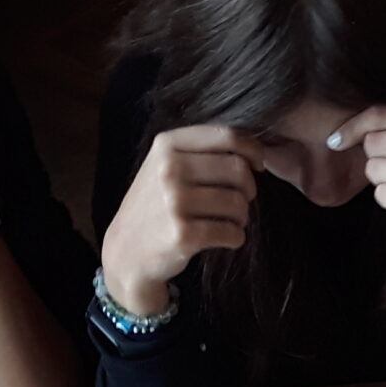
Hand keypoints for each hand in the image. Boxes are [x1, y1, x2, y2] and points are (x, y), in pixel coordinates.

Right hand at [100, 126, 266, 315]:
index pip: (227, 136)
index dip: (253, 150)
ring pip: (238, 203)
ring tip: (228, 221)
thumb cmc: (156, 205)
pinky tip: (224, 238)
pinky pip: (232, 232)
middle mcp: (169, 169)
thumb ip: (202, 151)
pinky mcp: (183, 234)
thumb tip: (255, 152)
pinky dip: (236, 237)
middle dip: (249, 189)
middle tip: (240, 201)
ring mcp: (174, 201)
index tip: (258, 165)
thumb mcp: (166, 165)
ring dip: (242, 216)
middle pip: (239, 169)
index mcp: (167, 145)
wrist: (127, 250)